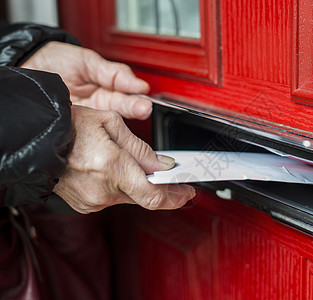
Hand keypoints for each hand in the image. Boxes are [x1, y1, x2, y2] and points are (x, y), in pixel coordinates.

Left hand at [22, 42, 150, 119]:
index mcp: (106, 90)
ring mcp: (89, 118)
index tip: (145, 98)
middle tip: (143, 108)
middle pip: (123, 110)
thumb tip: (139, 84)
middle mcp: (100, 106)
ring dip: (120, 120)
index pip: (129, 96)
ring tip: (132, 114)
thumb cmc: (54, 61)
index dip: (138, 98)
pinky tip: (106, 126)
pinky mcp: (75, 128)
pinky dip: (99, 130)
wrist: (24, 66)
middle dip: (135, 108)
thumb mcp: (87, 61)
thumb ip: (113, 73)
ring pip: (109, 122)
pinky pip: (89, 131)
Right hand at [54, 105, 195, 213]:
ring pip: (129, 195)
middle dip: (161, 187)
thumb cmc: (70, 126)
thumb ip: (141, 149)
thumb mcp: (111, 124)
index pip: (154, 195)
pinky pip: (112, 196)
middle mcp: (103, 190)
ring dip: (138, 183)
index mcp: (112, 168)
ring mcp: (92, 200)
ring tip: (137, 165)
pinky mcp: (85, 204)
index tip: (188, 192)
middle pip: (144, 196)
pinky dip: (121, 185)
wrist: (37, 138)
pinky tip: (118, 171)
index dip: (176, 197)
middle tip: (173, 180)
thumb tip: (162, 164)